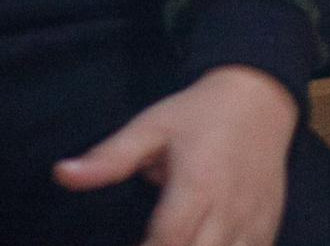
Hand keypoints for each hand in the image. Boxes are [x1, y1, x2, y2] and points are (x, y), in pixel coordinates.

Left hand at [52, 65, 297, 245]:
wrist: (262, 98)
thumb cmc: (201, 114)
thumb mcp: (151, 126)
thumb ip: (110, 157)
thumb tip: (62, 174)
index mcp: (198, 184)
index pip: (168, 239)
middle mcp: (229, 207)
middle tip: (141, 242)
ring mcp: (253, 219)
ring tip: (171, 243)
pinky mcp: (267, 224)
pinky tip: (201, 244)